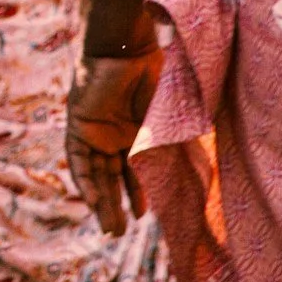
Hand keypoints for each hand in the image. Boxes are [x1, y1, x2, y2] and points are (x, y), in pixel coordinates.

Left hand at [66, 47, 162, 236]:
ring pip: (95, 173)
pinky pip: (78, 159)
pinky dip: (85, 181)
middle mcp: (113, 133)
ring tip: (110, 229)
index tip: (145, 215)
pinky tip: (92, 202)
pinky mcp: (79, 124)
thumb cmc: (155, 78)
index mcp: (134, 131)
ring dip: (100, 200)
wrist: (129, 48)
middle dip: (115, 205)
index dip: (137, 192)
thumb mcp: (167, 122)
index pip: (131, 169)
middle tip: (118, 232)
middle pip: (110, 176)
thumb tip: (203, 177)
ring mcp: (95, 129)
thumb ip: (175, 147)